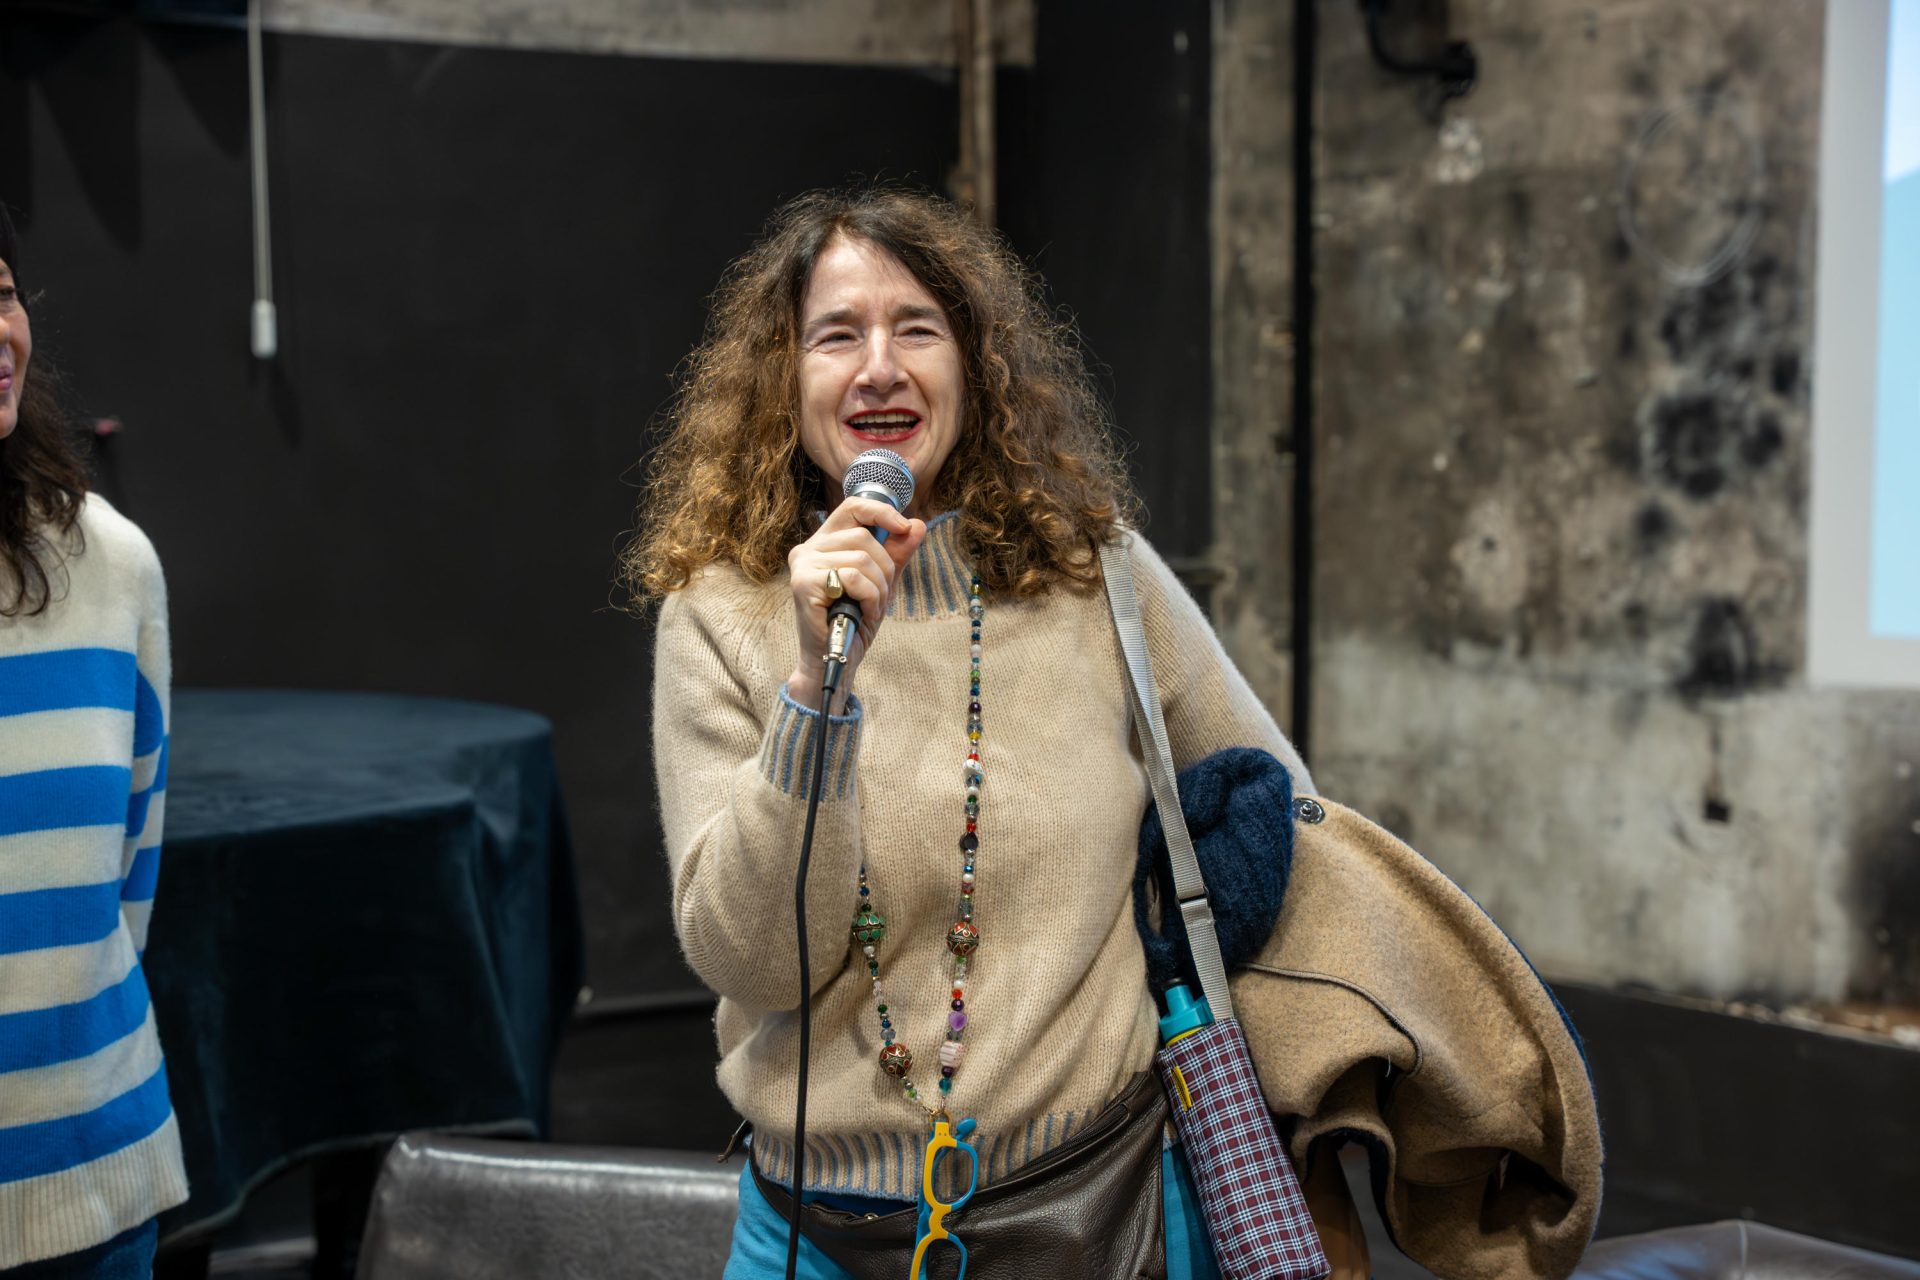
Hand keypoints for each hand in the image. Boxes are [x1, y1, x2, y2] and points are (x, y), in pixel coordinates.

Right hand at [786, 497, 925, 711]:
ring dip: (878, 587)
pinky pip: (852, 577)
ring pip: (860, 557)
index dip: (881, 512)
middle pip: (862, 535)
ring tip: (872, 608)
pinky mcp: (803, 584)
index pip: (853, 507)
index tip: (904, 527)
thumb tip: (918, 525)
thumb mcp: (882, 583)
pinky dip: (868, 597)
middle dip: (885, 567)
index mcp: (824, 542)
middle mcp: (808, 549)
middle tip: (882, 596)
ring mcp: (803, 565)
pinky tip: (864, 613)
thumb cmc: (853, 621)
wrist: (834, 660)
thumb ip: (897, 554)